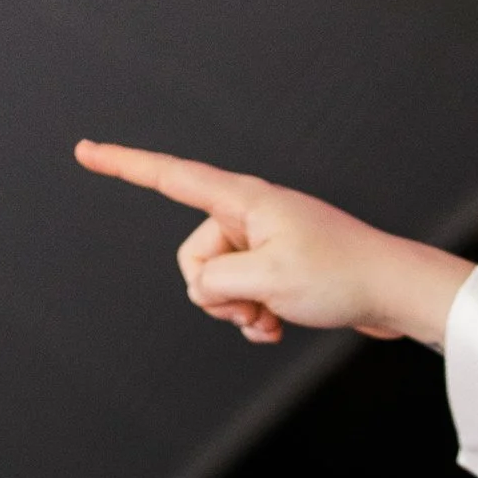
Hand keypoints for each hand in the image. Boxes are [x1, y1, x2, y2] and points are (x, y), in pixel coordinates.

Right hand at [75, 143, 471, 345]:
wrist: (393, 291)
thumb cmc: (339, 276)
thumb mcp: (267, 280)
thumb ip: (215, 281)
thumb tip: (203, 288)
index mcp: (243, 199)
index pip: (170, 176)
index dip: (124, 165)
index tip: (84, 150)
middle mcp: (249, 214)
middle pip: (192, 254)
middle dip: (213, 291)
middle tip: (255, 304)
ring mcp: (263, 242)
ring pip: (216, 283)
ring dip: (236, 310)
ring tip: (271, 317)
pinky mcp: (276, 268)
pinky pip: (240, 296)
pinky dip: (252, 316)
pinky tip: (275, 328)